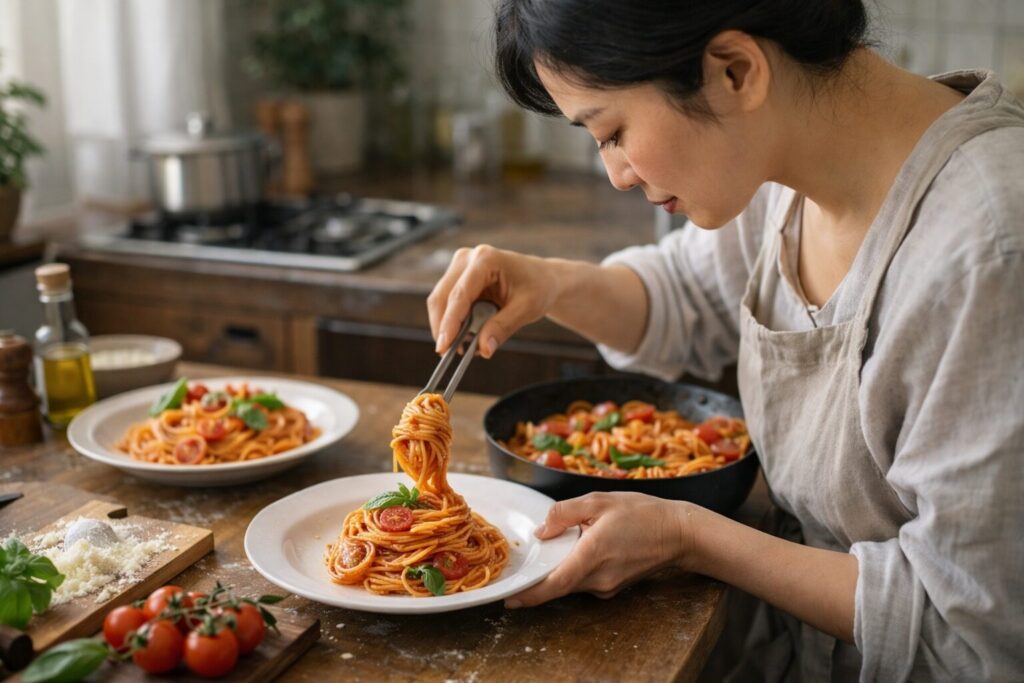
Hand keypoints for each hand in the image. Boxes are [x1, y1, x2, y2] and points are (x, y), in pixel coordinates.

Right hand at [427, 245, 558, 357]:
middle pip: (442, 297)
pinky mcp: (458, 278)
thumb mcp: (527, 309)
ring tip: (465, 347)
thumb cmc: (539, 287)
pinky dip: (453, 322)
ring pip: (440, 302)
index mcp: (486, 259)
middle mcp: (468, 258)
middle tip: (451, 354)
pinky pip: (447, 304)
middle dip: (444, 327)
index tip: (443, 346)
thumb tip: (484, 349)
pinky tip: (467, 336)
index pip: (460, 294)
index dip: (449, 322)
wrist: (543, 278)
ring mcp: (460, 267)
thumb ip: (503, 327)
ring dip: (448, 326)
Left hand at [505, 492, 696, 607]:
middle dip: (542, 575)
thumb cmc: (642, 513)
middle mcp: (599, 577)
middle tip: (530, 558)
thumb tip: (542, 531)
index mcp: (592, 554)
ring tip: (564, 543)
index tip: (510, 598)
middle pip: (559, 584)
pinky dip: (576, 568)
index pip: (554, 584)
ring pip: (572, 583)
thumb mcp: (599, 501)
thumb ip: (564, 513)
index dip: (529, 594)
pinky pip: (585, 581)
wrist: (678, 533)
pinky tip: (584, 546)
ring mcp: (607, 586)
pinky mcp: (614, 587)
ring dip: (561, 568)